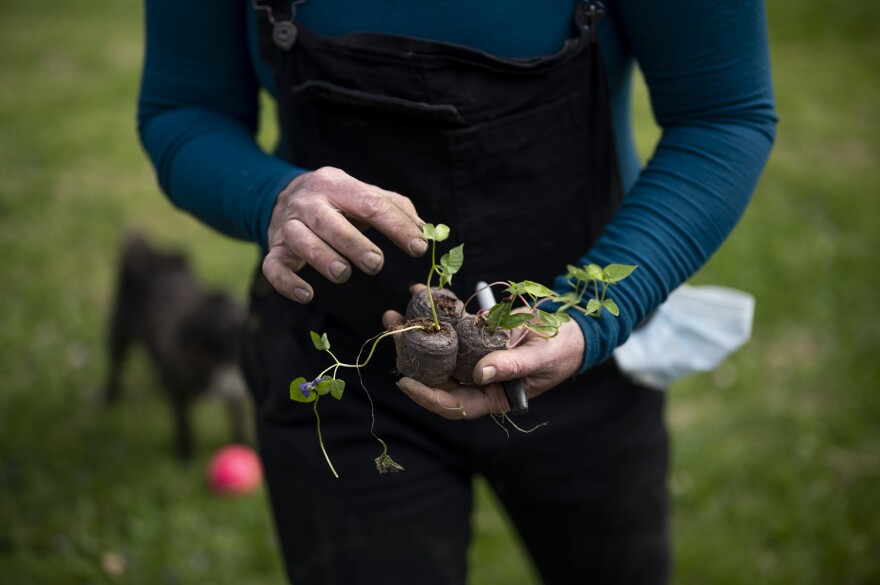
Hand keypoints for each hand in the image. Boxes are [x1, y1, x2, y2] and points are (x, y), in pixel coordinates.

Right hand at [263, 167, 427, 302]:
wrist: (284, 196)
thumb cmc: (337, 202)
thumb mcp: (363, 195)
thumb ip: (395, 208)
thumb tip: (425, 231)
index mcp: (337, 184)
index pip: (370, 203)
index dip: (396, 226)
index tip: (419, 247)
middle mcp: (309, 202)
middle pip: (329, 221)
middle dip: (353, 244)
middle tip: (376, 264)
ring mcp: (287, 225)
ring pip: (300, 240)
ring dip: (322, 258)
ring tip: (343, 274)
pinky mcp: (273, 249)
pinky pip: (273, 267)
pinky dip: (287, 283)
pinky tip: (306, 295)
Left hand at [381, 305, 585, 418]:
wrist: (572, 330)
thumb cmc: (561, 353)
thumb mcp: (540, 360)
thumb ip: (512, 367)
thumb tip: (480, 374)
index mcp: (491, 395)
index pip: (454, 404)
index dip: (428, 396)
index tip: (405, 382)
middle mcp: (477, 379)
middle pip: (437, 375)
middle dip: (411, 356)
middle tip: (392, 331)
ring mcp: (474, 355)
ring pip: (438, 349)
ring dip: (416, 331)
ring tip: (394, 313)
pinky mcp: (475, 333)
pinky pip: (451, 325)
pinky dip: (436, 309)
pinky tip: (419, 292)